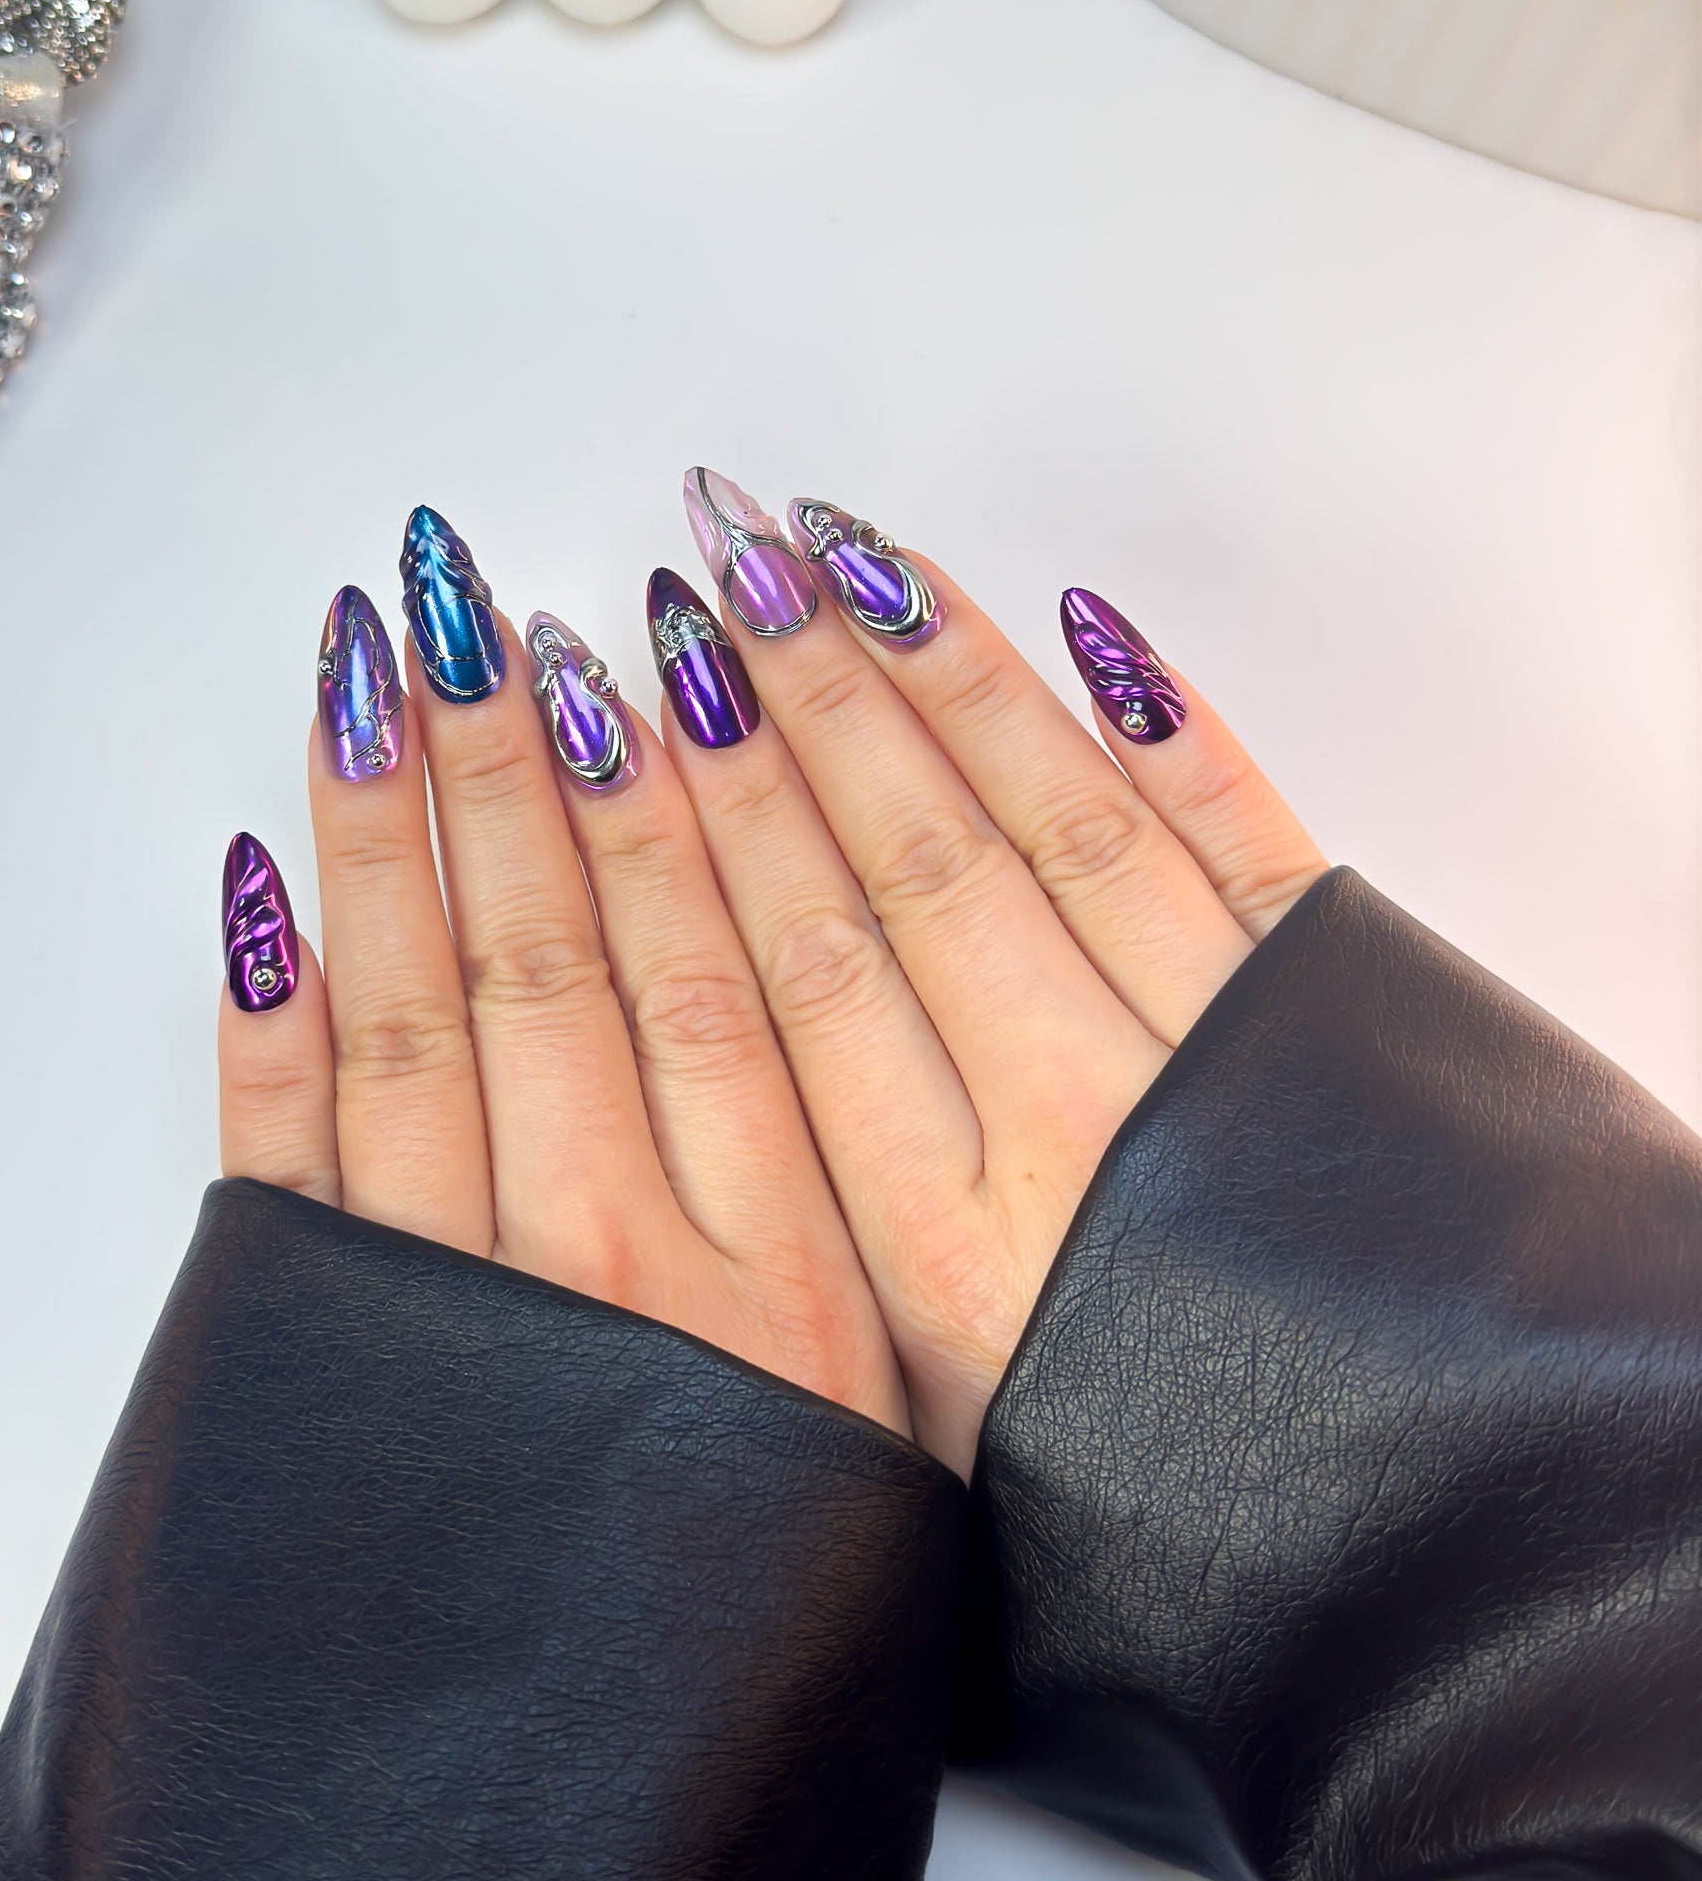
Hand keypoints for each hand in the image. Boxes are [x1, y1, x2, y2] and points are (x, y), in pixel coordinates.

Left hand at [213, 509, 908, 1440]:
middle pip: (571, 946)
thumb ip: (887, 1310)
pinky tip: (259, 875)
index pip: (728, 975)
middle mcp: (612, 1267)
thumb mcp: (896, 1516)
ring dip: (399, 818)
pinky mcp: (296, 1342)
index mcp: (785, 1302)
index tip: (652, 651)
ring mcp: (439, 1294)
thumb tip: (898, 1092)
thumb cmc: (737, 1721)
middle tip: (500, 594)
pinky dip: (264, 995)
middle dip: (526, 753)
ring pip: (426, 997)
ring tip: (384, 666)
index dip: (687, 799)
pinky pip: (277, 1131)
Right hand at [659, 471, 1326, 1472]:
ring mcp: (1217, 1058)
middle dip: (792, 700)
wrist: (1453, 1537)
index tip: (638, 692)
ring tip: (835, 556)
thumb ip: (825, 1278)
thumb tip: (683, 1105)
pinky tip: (1088, 626)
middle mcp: (1076, 1134)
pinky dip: (1162, 724)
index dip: (707, 817)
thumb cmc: (1170, 1508)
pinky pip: (1237, 832)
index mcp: (952, 1254)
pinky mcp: (1341, 1011)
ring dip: (935, 676)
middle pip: (901, 870)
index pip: (798, 975)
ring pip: (1044, 823)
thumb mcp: (941, 1443)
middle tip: (710, 560)